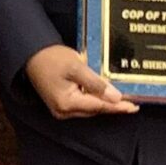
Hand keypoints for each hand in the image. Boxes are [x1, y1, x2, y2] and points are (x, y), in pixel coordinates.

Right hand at [24, 44, 138, 119]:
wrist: (31, 53)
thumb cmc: (51, 58)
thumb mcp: (76, 67)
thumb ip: (96, 83)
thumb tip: (115, 97)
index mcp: (67, 103)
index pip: (99, 106)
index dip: (118, 107)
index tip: (134, 106)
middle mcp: (63, 111)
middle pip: (95, 109)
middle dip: (113, 105)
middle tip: (132, 101)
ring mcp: (61, 109)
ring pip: (90, 108)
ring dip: (104, 102)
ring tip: (121, 98)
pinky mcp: (60, 103)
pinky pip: (82, 103)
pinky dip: (94, 99)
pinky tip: (103, 94)